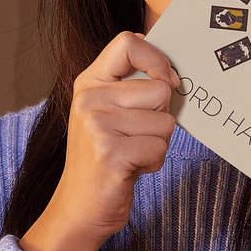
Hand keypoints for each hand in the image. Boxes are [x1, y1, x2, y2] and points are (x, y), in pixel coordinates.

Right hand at [19, 32, 178, 250]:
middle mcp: (89, 99)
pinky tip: (131, 169)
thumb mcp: (109, 113)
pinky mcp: (109, 153)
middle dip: (162, 116)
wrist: (79, 207)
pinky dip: (153, 163)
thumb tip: (172, 73)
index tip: (168, 81)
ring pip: (165, 121)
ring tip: (131, 153)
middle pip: (160, 88)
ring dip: (158, 143)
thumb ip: (132, 87)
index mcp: (89, 82)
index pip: (129, 43)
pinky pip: (159, 148)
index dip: (158, 60)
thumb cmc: (105, 157)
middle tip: (138, 135)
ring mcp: (96, 126)